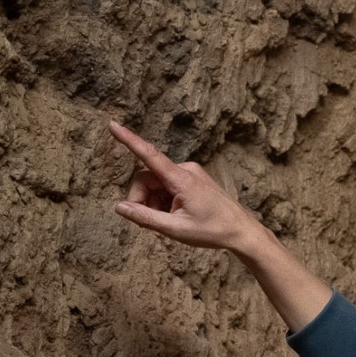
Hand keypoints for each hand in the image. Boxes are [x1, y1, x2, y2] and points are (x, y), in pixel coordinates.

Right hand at [109, 120, 265, 252]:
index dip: (128, 140)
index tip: (112, 124)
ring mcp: (191, 174)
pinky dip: (164, 200)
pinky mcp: (194, 179)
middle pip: (147, 178)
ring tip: (169, 221)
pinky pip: (168, 186)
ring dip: (154, 202)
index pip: (149, 155)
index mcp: (181, 179)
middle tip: (149, 223)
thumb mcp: (176, 229)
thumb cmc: (213, 231)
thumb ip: (145, 218)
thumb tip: (119, 207)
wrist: (243, 232)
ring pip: (156, 184)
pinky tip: (176, 215)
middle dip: (142, 199)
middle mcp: (186, 170)